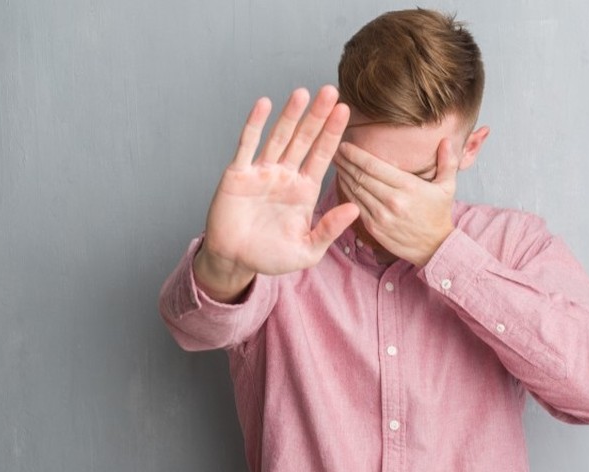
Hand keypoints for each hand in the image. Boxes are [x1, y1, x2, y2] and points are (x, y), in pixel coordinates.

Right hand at [196, 86, 360, 300]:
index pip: (322, 156)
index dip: (333, 133)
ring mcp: (261, 172)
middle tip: (331, 91)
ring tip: (303, 93)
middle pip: (304, 140)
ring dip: (290, 115)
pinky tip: (264, 105)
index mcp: (304, 191)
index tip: (346, 111)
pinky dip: (255, 124)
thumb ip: (329, 230)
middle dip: (317, 117)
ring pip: (279, 138)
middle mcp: (285, 176)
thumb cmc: (270, 256)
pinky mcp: (238, 174)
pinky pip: (247, 145)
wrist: (234, 261)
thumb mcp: (306, 250)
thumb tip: (354, 209)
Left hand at [333, 138, 458, 266]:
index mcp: (408, 187)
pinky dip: (346, 193)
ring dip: (343, 176)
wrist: (434, 247)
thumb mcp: (447, 187)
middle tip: (334, 151)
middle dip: (345, 162)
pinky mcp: (374, 228)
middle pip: (361, 176)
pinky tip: (342, 183)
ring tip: (336, 164)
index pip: (374, 166)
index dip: (356, 154)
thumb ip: (447, 162)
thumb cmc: (438, 214)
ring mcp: (381, 216)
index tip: (345, 145)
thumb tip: (446, 140)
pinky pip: (355, 206)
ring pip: (355, 190)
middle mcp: (392, 200)